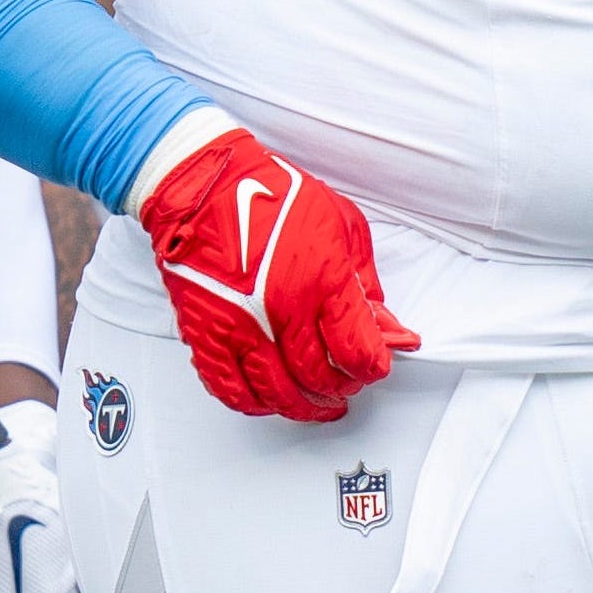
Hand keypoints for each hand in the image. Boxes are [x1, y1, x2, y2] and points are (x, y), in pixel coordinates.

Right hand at [138, 123, 412, 422]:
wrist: (206, 185)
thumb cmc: (271, 195)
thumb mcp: (342, 226)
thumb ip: (365, 283)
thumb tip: (386, 325)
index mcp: (321, 281)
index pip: (358, 353)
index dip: (373, 368)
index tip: (374, 366)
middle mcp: (280, 310)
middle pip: (320, 380)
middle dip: (341, 388)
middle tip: (346, 384)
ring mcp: (241, 326)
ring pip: (278, 394)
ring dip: (302, 406)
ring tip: (314, 402)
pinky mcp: (206, 334)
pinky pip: (231, 389)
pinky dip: (253, 403)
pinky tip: (267, 398)